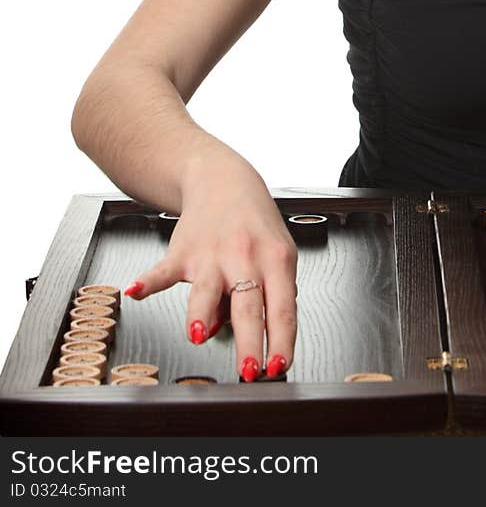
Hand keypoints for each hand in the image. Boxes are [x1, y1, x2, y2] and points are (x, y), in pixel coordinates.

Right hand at [122, 157, 297, 381]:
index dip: (281, 339)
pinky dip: (148, 282)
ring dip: (201, 313)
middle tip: (249, 371)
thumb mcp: (276, 254)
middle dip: (249, 341)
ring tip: (199, 334)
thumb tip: (241, 334)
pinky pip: (163, 271)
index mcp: (275, 260)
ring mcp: (212, 256)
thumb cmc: (256, 226)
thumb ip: (266, 295)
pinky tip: (136, 292)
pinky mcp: (182, 253)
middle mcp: (245, 258)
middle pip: (248, 305)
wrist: (224, 181)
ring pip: (207, 290)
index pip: (282, 307)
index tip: (278, 366)